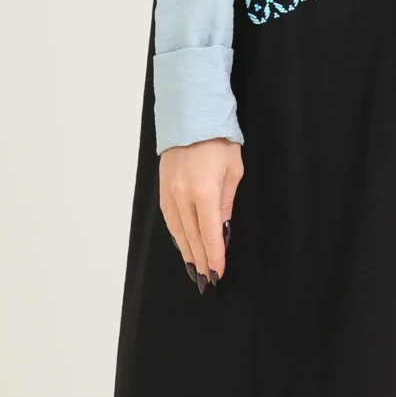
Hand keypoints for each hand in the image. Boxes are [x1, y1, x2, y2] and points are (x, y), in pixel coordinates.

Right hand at [159, 138, 242, 286]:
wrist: (190, 117)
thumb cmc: (218, 141)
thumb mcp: (233, 171)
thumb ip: (226, 203)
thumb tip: (222, 229)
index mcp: (203, 192)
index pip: (209, 233)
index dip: (214, 256)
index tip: (219, 272)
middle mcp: (182, 196)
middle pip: (191, 237)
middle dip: (200, 260)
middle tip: (206, 279)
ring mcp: (169, 192)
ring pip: (177, 231)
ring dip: (186, 252)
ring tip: (195, 269)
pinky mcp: (162, 188)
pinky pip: (169, 219)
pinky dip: (177, 235)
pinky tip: (182, 245)